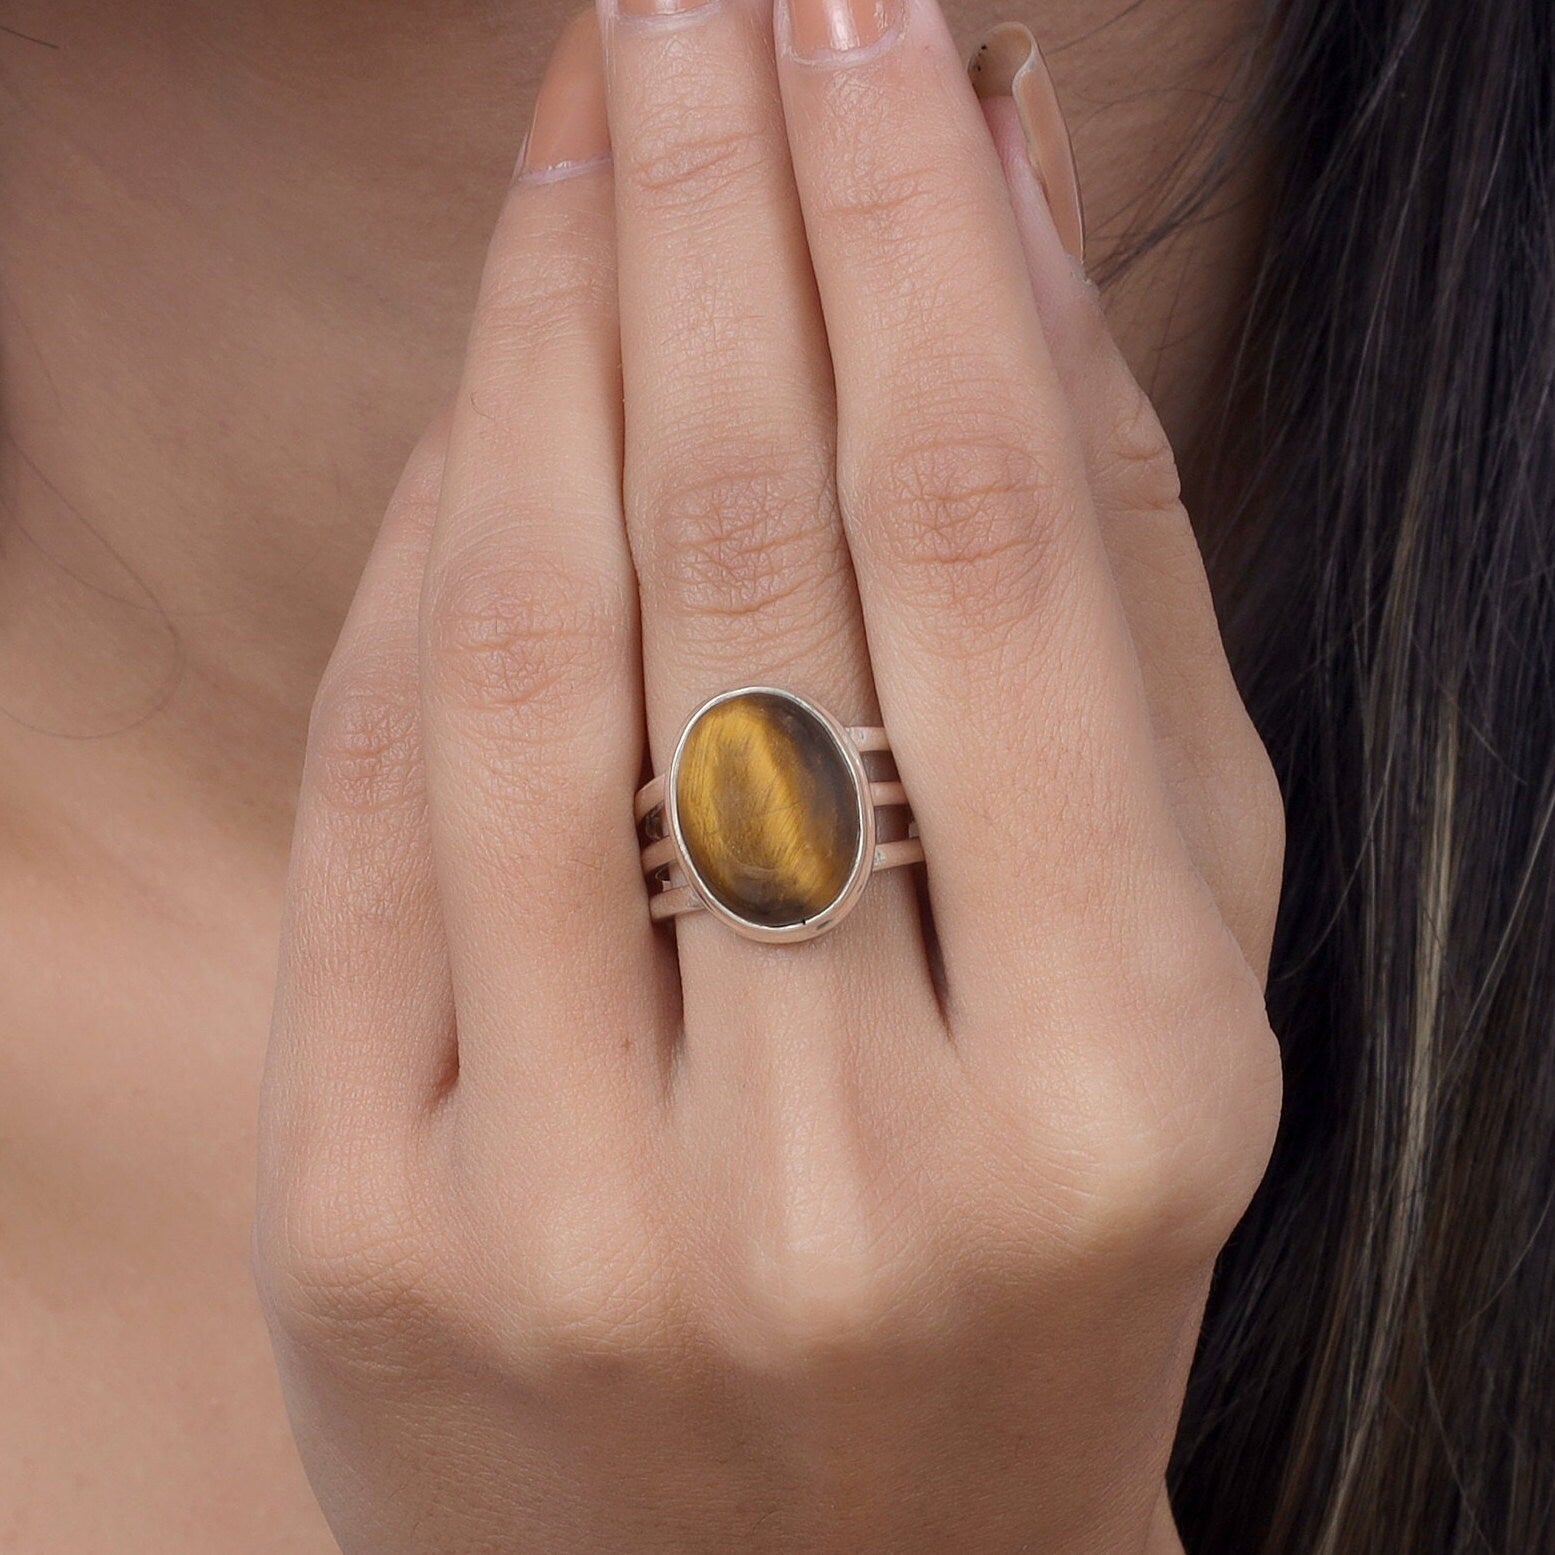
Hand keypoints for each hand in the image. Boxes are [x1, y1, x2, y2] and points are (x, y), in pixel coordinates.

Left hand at [255, 0, 1283, 1548]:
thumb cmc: (1041, 1243)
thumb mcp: (1174, 960)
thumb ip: (1110, 599)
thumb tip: (1020, 221)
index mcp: (1106, 1096)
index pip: (981, 555)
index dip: (914, 238)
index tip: (873, 18)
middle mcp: (835, 1166)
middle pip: (741, 562)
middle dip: (716, 215)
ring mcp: (572, 1215)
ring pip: (526, 659)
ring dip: (544, 334)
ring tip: (594, 115)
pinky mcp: (372, 1239)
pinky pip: (376, 809)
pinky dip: (418, 556)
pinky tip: (483, 379)